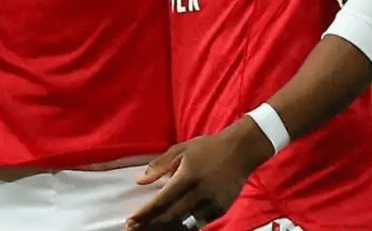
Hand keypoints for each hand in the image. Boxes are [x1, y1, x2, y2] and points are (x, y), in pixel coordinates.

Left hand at [127, 118, 273, 229]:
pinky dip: (183, 228)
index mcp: (187, 176)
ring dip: (165, 229)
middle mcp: (200, 192)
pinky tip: (170, 228)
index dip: (145, 213)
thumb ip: (159, 166)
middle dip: (150, 224)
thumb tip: (139, 181)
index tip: (131, 220)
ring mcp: (212, 203)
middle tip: (134, 229)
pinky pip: (198, 224)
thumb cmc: (207, 148)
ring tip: (149, 230)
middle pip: (170, 216)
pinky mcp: (220, 210)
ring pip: (184, 224)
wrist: (240, 151)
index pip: (162, 201)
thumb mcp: (180, 150)